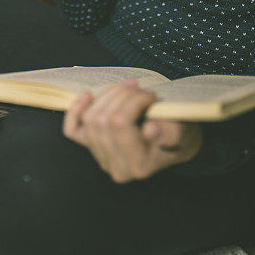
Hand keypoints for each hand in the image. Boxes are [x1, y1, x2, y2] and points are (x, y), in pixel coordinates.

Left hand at [62, 79, 202, 182]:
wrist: (173, 140)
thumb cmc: (178, 133)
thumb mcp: (182, 131)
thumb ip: (170, 132)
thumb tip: (150, 131)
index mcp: (138, 166)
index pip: (121, 124)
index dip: (133, 101)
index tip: (151, 94)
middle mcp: (116, 167)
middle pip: (103, 120)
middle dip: (121, 95)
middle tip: (140, 87)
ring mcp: (101, 157)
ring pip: (89, 119)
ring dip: (107, 96)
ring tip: (126, 87)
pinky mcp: (92, 147)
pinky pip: (73, 130)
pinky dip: (76, 110)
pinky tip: (88, 95)